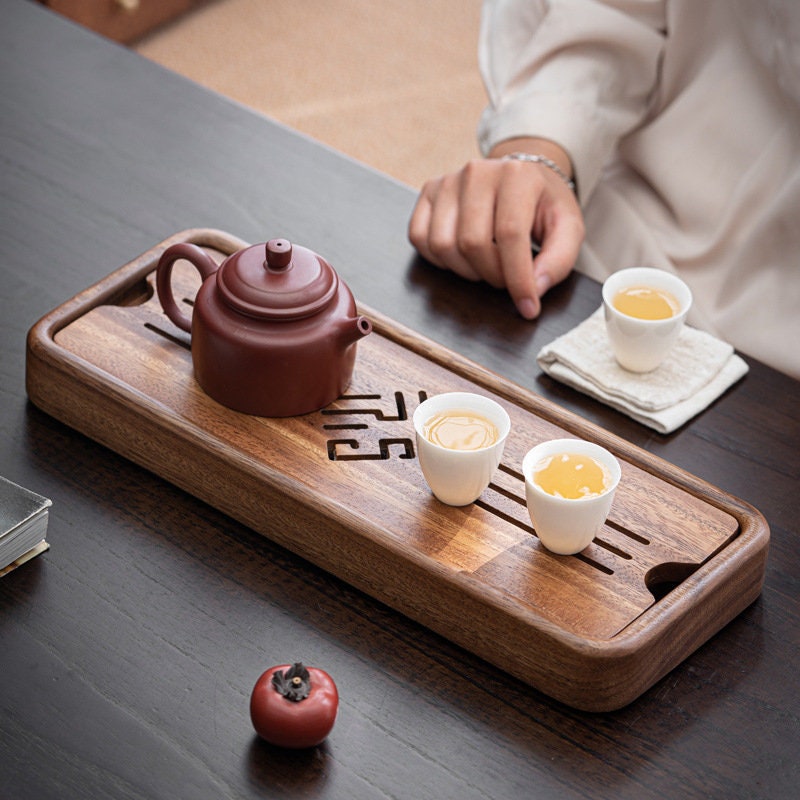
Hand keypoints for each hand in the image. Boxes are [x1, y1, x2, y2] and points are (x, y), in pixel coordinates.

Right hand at [408, 138, 584, 318]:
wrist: (519, 178)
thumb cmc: (543, 205)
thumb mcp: (568, 228)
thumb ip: (559, 260)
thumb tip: (535, 288)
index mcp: (517, 175)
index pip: (510, 235)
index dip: (517, 278)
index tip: (527, 306)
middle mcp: (477, 172)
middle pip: (472, 243)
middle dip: (492, 275)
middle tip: (506, 278)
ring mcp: (448, 181)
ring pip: (443, 245)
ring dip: (466, 271)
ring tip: (486, 266)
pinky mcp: (428, 192)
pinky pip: (420, 239)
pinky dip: (440, 260)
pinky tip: (462, 257)